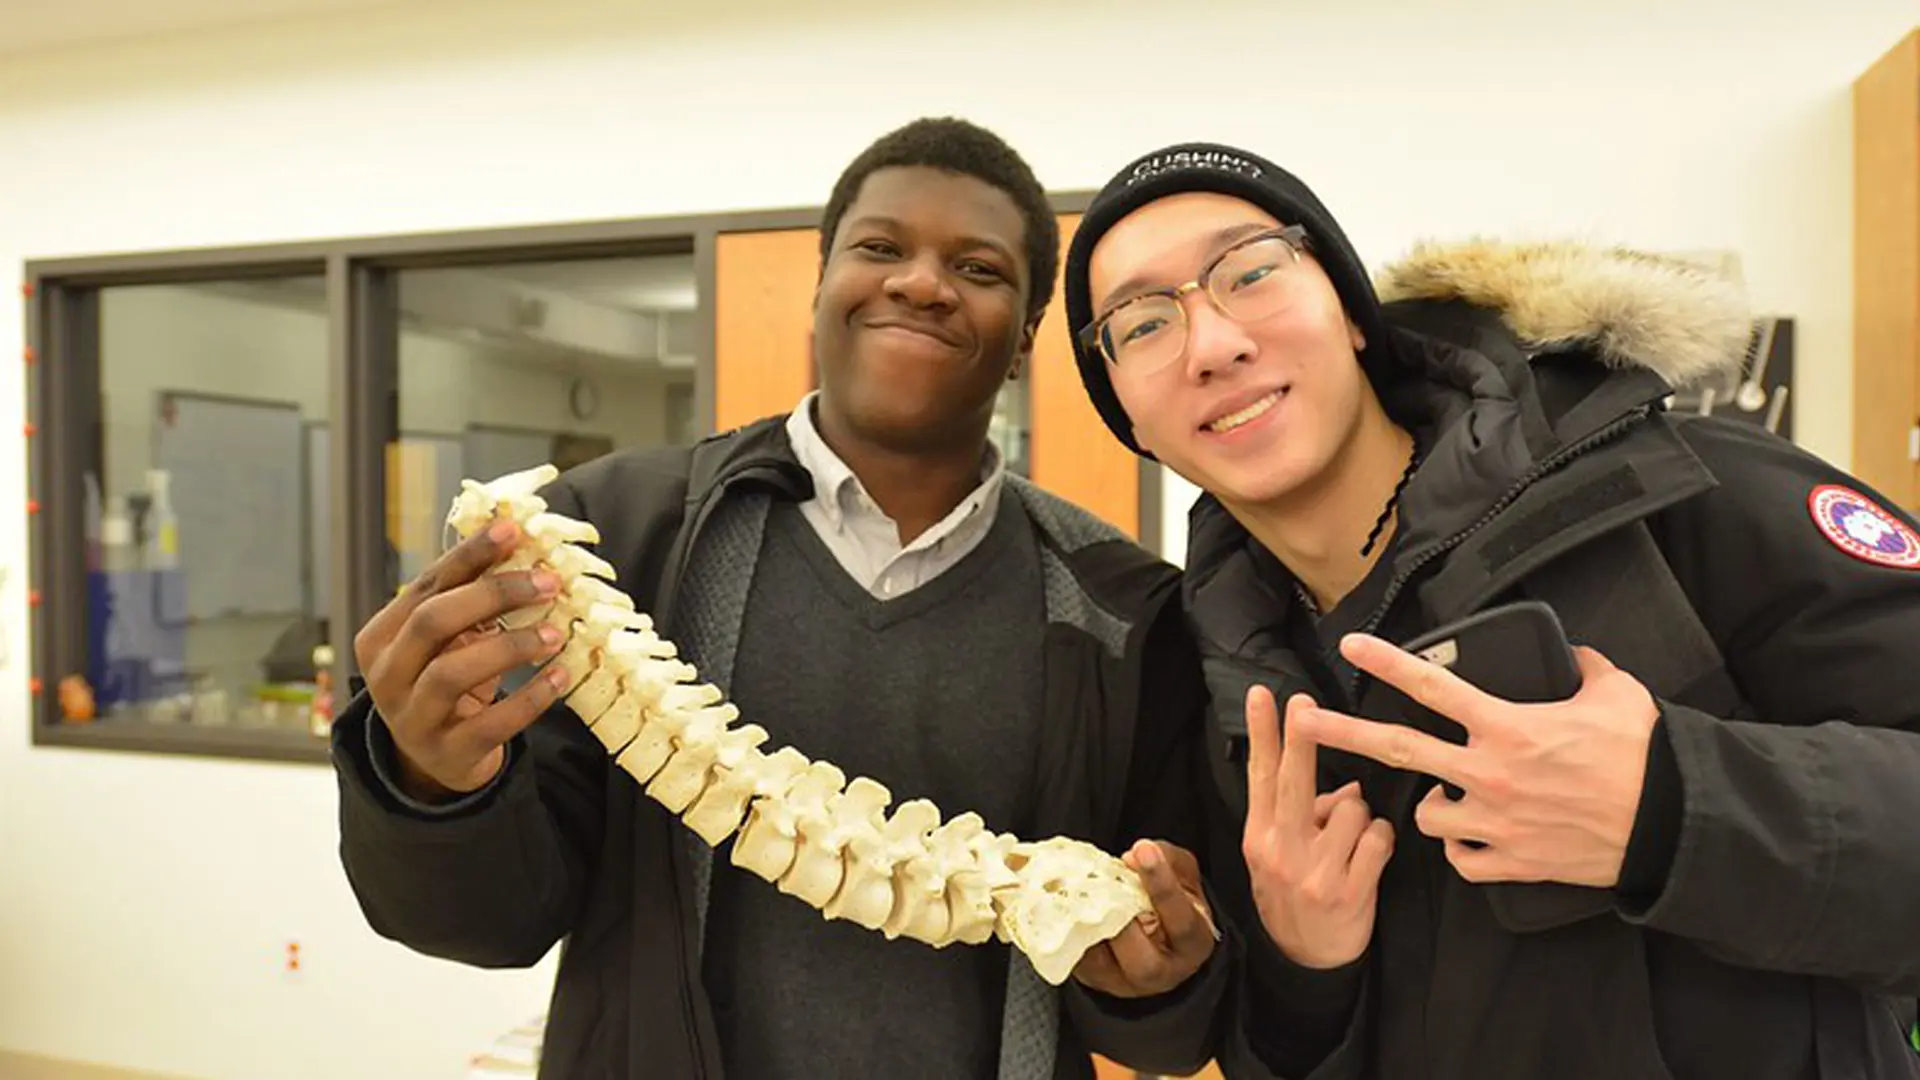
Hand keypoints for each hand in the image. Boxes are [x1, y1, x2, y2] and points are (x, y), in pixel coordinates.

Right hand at [354, 519, 570, 800]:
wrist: (437, 759)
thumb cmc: (446, 682)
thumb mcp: (448, 640)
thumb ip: (468, 600)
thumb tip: (518, 541)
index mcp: (381, 638)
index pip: (425, 586)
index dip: (470, 556)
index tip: (513, 529)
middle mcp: (386, 677)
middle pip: (432, 622)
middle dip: (493, 594)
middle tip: (549, 582)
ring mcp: (412, 719)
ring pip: (452, 673)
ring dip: (511, 647)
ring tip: (557, 632)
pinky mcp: (448, 753)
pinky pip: (491, 724)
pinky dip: (530, 698)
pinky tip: (560, 676)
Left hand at [1070, 840, 1218, 997]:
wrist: (1156, 945)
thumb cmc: (1174, 908)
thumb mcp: (1185, 879)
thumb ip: (1169, 861)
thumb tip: (1133, 858)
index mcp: (1192, 944)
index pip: (1181, 920)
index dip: (1162, 884)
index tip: (1143, 850)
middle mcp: (1160, 972)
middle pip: (1141, 958)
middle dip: (1120, 917)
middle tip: (1106, 880)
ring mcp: (1122, 981)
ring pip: (1099, 960)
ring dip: (1084, 921)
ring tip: (1078, 885)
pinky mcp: (1090, 977)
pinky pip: (1073, 956)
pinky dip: (1063, 927)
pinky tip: (1061, 900)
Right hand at [1242, 686, 1394, 969]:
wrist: (1305, 961)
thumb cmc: (1292, 897)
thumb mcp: (1274, 856)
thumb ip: (1296, 816)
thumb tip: (1343, 786)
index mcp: (1260, 836)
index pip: (1260, 775)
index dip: (1262, 733)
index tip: (1263, 696)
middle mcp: (1282, 850)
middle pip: (1295, 781)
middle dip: (1301, 736)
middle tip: (1304, 703)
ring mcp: (1315, 871)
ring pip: (1353, 809)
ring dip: (1361, 817)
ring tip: (1350, 842)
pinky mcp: (1349, 890)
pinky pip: (1378, 838)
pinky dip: (1381, 841)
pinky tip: (1369, 858)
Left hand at [1289, 634, 1659, 887]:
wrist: (1673, 825)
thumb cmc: (1645, 757)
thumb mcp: (1616, 694)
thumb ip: (1582, 670)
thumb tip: (1573, 655)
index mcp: (1508, 726)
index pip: (1432, 687)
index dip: (1386, 663)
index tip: (1349, 646)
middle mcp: (1490, 772)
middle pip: (1399, 750)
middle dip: (1343, 734)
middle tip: (1302, 723)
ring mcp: (1496, 821)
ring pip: (1426, 815)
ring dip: (1428, 805)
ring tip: (1447, 797)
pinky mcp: (1511, 861)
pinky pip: (1461, 859)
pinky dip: (1460, 850)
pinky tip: (1471, 840)